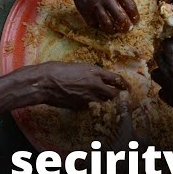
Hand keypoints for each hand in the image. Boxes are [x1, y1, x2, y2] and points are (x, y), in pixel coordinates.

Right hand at [14, 62, 128, 109]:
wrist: (44, 82)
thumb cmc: (58, 70)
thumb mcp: (78, 67)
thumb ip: (91, 74)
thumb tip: (97, 79)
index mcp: (95, 72)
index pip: (117, 79)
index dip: (125, 85)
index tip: (128, 88)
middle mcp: (95, 85)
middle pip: (114, 94)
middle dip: (118, 97)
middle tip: (120, 98)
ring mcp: (88, 97)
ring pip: (104, 102)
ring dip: (106, 102)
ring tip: (105, 102)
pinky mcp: (81, 106)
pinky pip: (91, 106)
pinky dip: (92, 105)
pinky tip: (87, 103)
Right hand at [60, 0, 139, 33]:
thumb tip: (122, 3)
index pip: (130, 6)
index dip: (134, 15)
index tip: (135, 20)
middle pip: (120, 18)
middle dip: (126, 27)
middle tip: (127, 29)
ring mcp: (95, 5)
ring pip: (107, 25)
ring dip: (112, 30)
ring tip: (114, 31)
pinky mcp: (83, 9)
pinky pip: (93, 23)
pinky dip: (98, 27)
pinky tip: (100, 26)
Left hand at [151, 40, 172, 124]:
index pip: (166, 45)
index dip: (169, 43)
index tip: (172, 43)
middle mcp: (167, 70)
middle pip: (157, 57)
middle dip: (163, 55)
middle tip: (170, 57)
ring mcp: (164, 84)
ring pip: (155, 73)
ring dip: (161, 71)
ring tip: (170, 73)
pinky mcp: (164, 96)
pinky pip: (161, 88)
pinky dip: (166, 87)